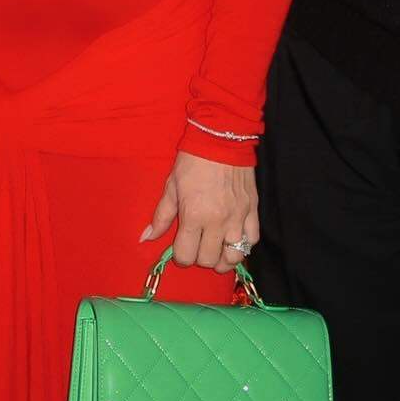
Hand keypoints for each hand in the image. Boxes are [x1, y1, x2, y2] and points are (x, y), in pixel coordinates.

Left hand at [140, 150, 257, 271]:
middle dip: (199, 256)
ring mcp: (238, 219)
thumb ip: (161, 216)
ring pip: (233, 257)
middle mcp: (217, 223)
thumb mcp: (171, 186)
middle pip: (208, 260)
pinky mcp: (253, 212)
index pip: (186, 256)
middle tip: (197, 243)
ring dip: (222, 257)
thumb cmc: (192, 162)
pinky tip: (234, 238)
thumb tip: (145, 238)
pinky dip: (243, 245)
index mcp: (194, 216)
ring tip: (216, 248)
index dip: (180, 255)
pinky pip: (253, 241)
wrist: (221, 140)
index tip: (180, 246)